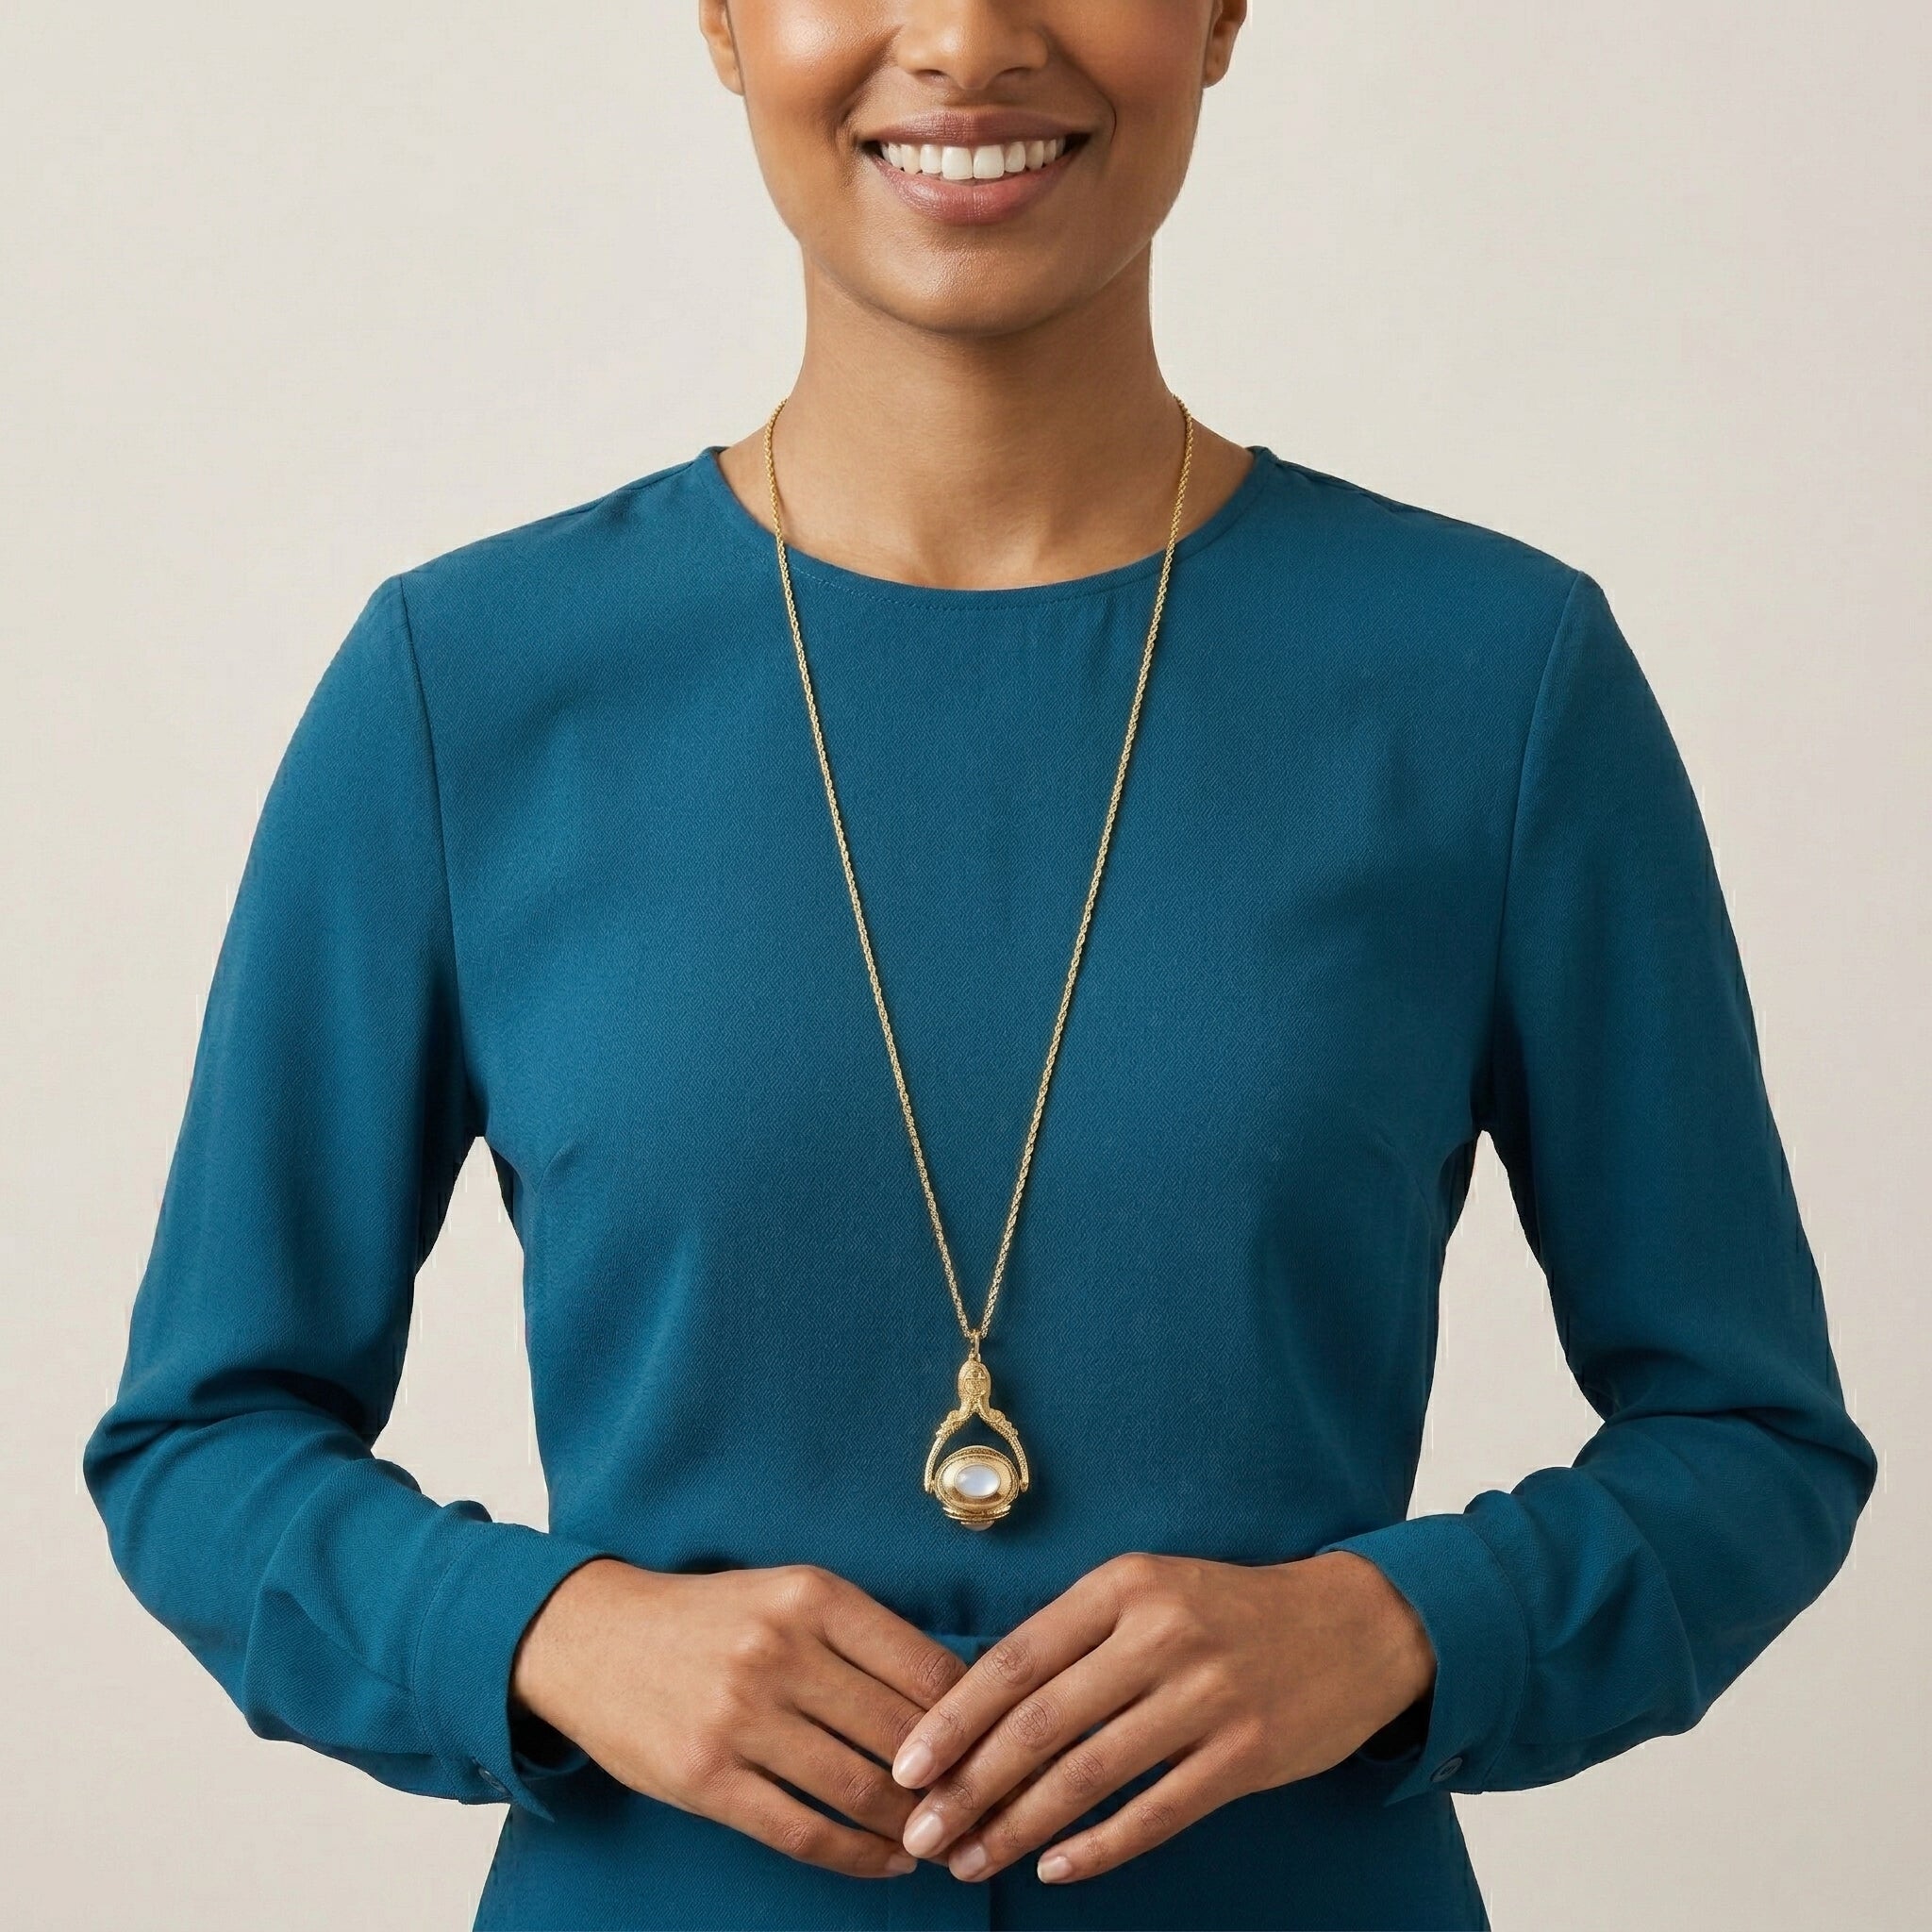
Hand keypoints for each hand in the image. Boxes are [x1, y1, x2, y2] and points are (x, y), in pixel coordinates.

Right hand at [509, 1558, 967, 1878]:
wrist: (592, 1637)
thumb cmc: (711, 1617)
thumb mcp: (788, 1593)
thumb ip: (863, 1635)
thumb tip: (956, 1696)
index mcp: (812, 1596)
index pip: (926, 1665)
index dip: (976, 1717)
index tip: (1000, 1748)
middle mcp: (780, 1650)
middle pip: (901, 1732)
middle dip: (956, 1781)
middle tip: (987, 1808)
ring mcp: (740, 1717)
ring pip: (859, 1788)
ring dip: (913, 1826)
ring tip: (942, 1841)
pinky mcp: (706, 1778)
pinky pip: (803, 1830)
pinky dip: (858, 1855)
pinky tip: (887, 1860)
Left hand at [887, 1549, 1435, 1884]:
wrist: (1351, 1624)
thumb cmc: (1226, 1611)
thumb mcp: (1148, 1591)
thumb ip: (1074, 1637)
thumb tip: (977, 1706)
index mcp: (1122, 1586)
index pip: (1015, 1660)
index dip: (953, 1719)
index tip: (906, 1767)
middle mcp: (1158, 1634)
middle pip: (1039, 1723)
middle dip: (969, 1786)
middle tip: (920, 1834)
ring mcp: (1204, 1695)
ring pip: (1086, 1774)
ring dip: (1018, 1827)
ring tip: (971, 1862)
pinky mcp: (1244, 1753)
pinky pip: (1154, 1812)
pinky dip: (1098, 1847)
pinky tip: (1055, 1869)